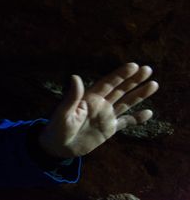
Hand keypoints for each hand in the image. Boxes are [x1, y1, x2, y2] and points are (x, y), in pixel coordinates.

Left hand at [38, 63, 158, 157]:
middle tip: (148, 69)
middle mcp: (100, 104)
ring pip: (126, 103)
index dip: (120, 74)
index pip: (108, 83)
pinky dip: (137, 118)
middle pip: (120, 89)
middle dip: (134, 80)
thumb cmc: (58, 127)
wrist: (58, 146)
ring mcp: (106, 116)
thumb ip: (72, 96)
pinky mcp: (109, 129)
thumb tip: (75, 77)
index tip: (134, 65)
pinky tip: (148, 113)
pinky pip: (126, 122)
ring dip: (139, 95)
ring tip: (154, 84)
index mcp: (90, 97)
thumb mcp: (64, 112)